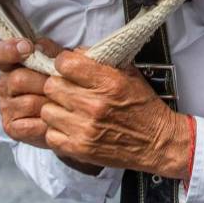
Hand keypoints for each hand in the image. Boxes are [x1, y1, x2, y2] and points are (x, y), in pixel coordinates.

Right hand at [0, 37, 64, 149]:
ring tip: (62, 103)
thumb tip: (40, 46)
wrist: (68, 116)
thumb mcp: (58, 63)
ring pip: (28, 103)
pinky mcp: (11, 128)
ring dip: (50, 103)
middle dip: (44, 82)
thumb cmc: (61, 84)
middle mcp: (4, 85)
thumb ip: (50, 52)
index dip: (9, 50)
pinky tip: (55, 120)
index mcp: (11, 65)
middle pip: (18, 80)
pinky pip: (30, 125)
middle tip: (61, 84)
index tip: (27, 47)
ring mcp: (6, 107)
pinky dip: (46, 123)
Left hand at [40, 49, 194, 179]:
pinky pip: (50, 135)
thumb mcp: (128, 74)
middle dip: (57, 85)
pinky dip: (57, 131)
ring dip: (56, 109)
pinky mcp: (79, 149)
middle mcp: (94, 105)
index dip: (63, 63)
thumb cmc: (143, 107)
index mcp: (108, 82)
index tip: (68, 68)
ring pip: (47, 111)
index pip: (65, 63)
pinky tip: (70, 127)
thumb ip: (100, 61)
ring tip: (69, 110)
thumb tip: (73, 53)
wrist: (156, 142)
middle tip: (67, 89)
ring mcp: (84, 129)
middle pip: (52, 86)